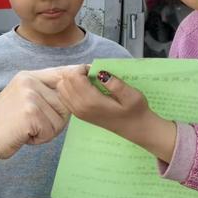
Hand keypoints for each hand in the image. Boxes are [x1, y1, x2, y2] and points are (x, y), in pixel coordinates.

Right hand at [0, 66, 75, 177]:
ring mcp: (30, 96)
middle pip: (66, 102)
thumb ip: (43, 92)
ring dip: (47, 131)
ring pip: (61, 119)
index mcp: (28, 76)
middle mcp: (29, 82)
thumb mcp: (22, 99)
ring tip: (26, 129)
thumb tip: (74, 90)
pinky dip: (40, 139)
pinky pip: (52, 130)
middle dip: (55, 119)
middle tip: (31, 123)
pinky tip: (24, 135)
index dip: (78, 74)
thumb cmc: (3, 125)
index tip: (90, 71)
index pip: (62, 72)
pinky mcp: (30, 113)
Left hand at [57, 67, 176, 161]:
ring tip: (88, 81)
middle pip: (64, 81)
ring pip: (62, 88)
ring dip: (72, 80)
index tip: (95, 70)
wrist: (136, 129)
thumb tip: (100, 73)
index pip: (73, 77)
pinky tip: (85, 89)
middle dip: (76, 73)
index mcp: (92, 102)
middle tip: (92, 74)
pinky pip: (64, 97)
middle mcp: (80, 107)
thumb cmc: (136, 111)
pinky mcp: (78, 114)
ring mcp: (77, 112)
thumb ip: (116, 84)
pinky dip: (70, 88)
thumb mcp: (132, 95)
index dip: (83, 68)